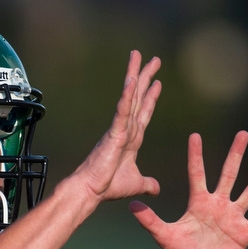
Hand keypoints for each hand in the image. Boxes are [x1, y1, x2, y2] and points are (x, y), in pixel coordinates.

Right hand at [72, 51, 162, 202]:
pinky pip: (123, 111)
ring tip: (139, 56)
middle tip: (154, 59)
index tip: (157, 82)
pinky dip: (127, 96)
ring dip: (135, 76)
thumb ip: (147, 183)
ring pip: (130, 97)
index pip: (144, 112)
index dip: (151, 97)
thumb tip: (157, 188)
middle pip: (138, 97)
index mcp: (131, 139)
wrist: (90, 192)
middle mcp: (126, 129)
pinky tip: (132, 81)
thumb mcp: (136, 183)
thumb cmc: (107, 187)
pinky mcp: (114, 134)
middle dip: (146, 77)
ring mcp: (119, 129)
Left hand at [129, 131, 247, 248]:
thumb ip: (149, 220)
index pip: (197, 173)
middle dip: (236, 154)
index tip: (194, 135)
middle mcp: (219, 204)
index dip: (196, 156)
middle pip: (230, 174)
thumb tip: (131, 206)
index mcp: (199, 202)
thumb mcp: (163, 235)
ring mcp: (234, 217)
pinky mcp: (246, 232)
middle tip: (243, 133)